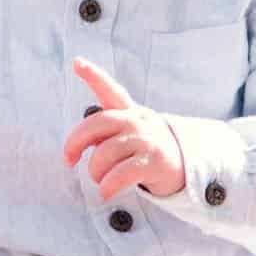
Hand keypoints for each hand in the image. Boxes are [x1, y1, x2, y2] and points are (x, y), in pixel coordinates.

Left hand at [63, 57, 187, 200]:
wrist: (186, 167)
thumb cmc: (149, 150)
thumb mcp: (132, 133)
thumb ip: (108, 133)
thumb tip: (80, 146)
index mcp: (130, 113)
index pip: (111, 90)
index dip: (93, 76)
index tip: (77, 63)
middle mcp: (138, 121)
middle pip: (98, 123)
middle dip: (76, 141)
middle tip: (69, 159)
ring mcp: (147, 140)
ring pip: (105, 153)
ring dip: (95, 172)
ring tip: (99, 180)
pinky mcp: (154, 161)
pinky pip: (121, 174)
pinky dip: (108, 186)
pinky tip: (106, 192)